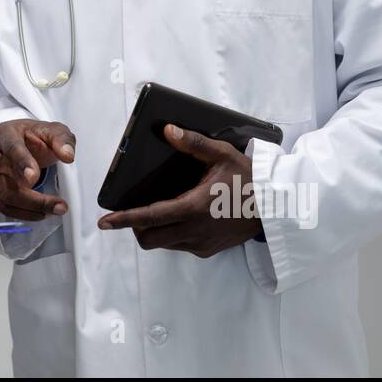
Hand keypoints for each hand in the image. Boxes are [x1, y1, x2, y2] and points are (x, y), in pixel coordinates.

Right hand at [0, 119, 75, 220]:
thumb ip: (62, 140)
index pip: (11, 147)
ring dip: (27, 206)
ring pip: (0, 194)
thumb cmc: (39, 137)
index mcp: (6, 133)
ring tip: (56, 208)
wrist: (31, 145)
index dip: (21, 161)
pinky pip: (4, 207)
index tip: (34, 177)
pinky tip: (42, 214)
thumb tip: (67, 156)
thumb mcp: (56, 132)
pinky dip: (23, 213)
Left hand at [96, 124, 261, 255]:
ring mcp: (202, 244)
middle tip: (136, 211)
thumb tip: (168, 131)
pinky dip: (172, 234)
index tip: (104, 222)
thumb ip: (193, 143)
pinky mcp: (209, 250)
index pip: (149, 217)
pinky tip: (183, 217)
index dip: (123, 220)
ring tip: (162, 210)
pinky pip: (180, 246)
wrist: (277, 207)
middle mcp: (195, 231)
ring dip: (155, 231)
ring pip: (164, 244)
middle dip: (136, 227)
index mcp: (193, 207)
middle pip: (149, 239)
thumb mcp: (222, 154)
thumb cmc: (248, 179)